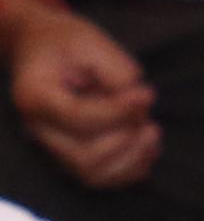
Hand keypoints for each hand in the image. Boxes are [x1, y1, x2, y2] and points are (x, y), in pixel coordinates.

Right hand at [3, 0, 155, 186]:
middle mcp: (39, 128)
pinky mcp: (72, 154)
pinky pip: (102, 178)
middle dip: (126, 138)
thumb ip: (117, 73)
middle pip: (85, 156)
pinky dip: (131, 169)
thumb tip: (140, 104)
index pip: (78, 118)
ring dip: (132, 158)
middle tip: (146, 114)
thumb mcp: (90, 43)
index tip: (147, 93)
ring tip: (151, 131)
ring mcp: (53, 145)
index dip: (119, 111)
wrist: (42, 48)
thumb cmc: (66, 43)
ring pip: (93, 175)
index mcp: (34, 96)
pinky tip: (149, 147)